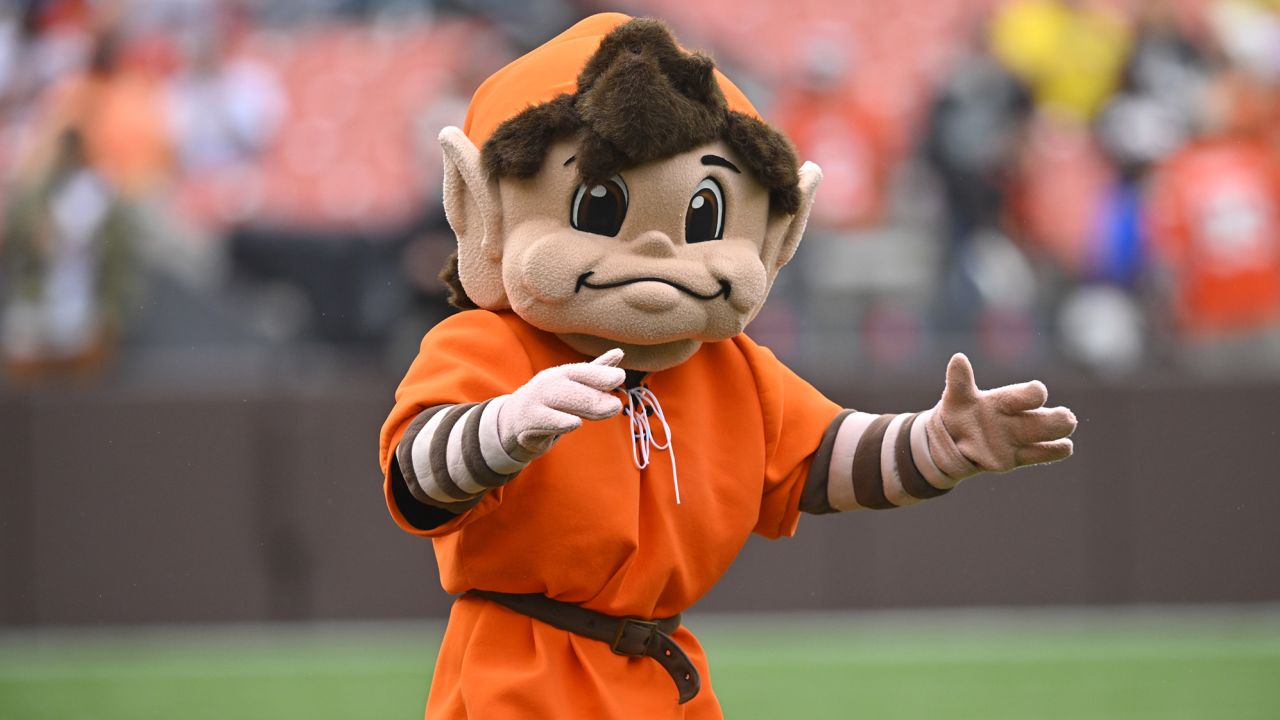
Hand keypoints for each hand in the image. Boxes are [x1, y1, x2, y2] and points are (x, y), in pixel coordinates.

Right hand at [497, 349, 625, 458]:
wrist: (514, 420)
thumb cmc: (551, 401)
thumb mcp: (572, 385)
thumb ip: (595, 372)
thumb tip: (620, 353)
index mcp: (562, 374)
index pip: (582, 372)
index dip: (600, 374)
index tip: (620, 377)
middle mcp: (548, 383)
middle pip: (573, 387)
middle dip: (596, 396)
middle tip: (616, 405)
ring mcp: (536, 401)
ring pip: (560, 401)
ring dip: (583, 406)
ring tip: (605, 412)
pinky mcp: (528, 421)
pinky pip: (545, 420)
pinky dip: (559, 422)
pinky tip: (575, 423)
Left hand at [927, 354, 1075, 478]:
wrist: (950, 441)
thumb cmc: (957, 413)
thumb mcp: (955, 398)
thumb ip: (959, 382)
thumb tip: (958, 357)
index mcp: (1003, 401)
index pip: (1022, 395)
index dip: (1030, 394)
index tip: (1039, 393)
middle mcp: (1014, 418)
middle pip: (1039, 417)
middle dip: (1053, 417)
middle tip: (1066, 417)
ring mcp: (1015, 439)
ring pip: (1042, 434)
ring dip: (1056, 432)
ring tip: (1069, 427)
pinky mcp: (1013, 458)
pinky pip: (1036, 454)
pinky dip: (1052, 451)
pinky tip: (1066, 447)